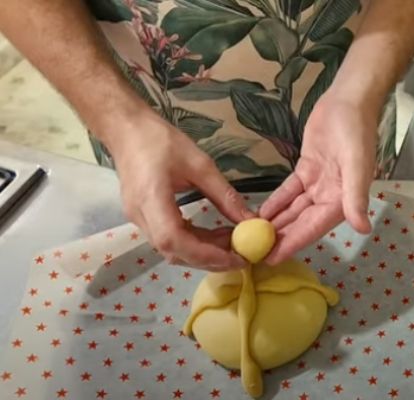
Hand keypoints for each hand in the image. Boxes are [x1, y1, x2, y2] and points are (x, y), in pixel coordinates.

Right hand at [107, 111, 252, 269]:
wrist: (125, 129)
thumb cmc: (160, 140)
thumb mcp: (200, 164)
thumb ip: (225, 195)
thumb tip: (251, 220)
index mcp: (150, 199)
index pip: (174, 240)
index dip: (206, 254)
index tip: (235, 257)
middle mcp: (141, 216)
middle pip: (174, 251)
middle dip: (209, 258)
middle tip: (241, 255)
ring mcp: (139, 220)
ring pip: (172, 249)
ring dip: (203, 251)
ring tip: (233, 243)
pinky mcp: (143, 218)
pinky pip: (169, 239)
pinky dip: (194, 242)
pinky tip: (215, 234)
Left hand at [259, 91, 376, 264]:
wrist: (349, 101)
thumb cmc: (356, 131)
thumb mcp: (357, 164)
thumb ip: (356, 196)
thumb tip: (363, 228)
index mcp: (343, 200)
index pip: (313, 228)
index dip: (293, 244)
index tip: (272, 259)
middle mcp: (331, 196)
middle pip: (301, 222)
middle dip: (279, 238)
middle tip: (253, 252)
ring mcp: (319, 184)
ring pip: (294, 209)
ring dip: (276, 223)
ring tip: (251, 236)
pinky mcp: (308, 170)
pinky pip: (290, 191)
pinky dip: (276, 202)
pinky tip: (260, 212)